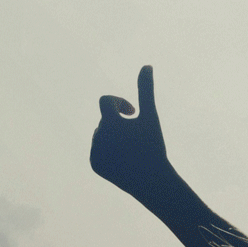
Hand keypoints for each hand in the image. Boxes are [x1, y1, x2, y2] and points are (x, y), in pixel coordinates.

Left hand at [91, 65, 178, 198]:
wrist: (152, 181)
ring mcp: (94, 152)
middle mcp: (97, 137)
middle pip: (106, 119)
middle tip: (137, 135)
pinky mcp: (94, 164)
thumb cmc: (153, 146)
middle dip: (119, 123)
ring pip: (102, 134)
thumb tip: (146, 65)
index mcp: (109, 122)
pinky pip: (99, 149)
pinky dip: (109, 150)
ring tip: (130, 148)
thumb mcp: (150, 117)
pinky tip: (123, 159)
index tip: (133, 112)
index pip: (106, 101)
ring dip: (114, 135)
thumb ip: (145, 90)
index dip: (120, 103)